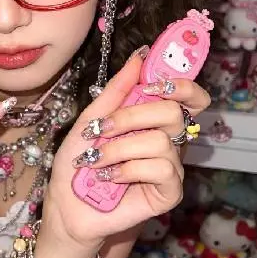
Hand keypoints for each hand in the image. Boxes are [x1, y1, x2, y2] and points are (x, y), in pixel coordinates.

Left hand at [40, 49, 209, 255]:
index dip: (180, 85)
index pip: (189, 96)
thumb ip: (117, 90)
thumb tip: (140, 56)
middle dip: (131, 117)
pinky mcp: (169, 192)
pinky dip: (128, 169)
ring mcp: (171, 166)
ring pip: (161, 142)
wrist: (67, 201)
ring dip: (118, 148)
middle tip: (103, 128)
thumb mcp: (92, 118)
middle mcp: (167, 139)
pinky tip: (111, 177)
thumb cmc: (80, 157)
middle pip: (174, 112)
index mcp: (152, 118)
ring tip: (97, 160)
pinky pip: (161, 169)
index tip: (149, 85)